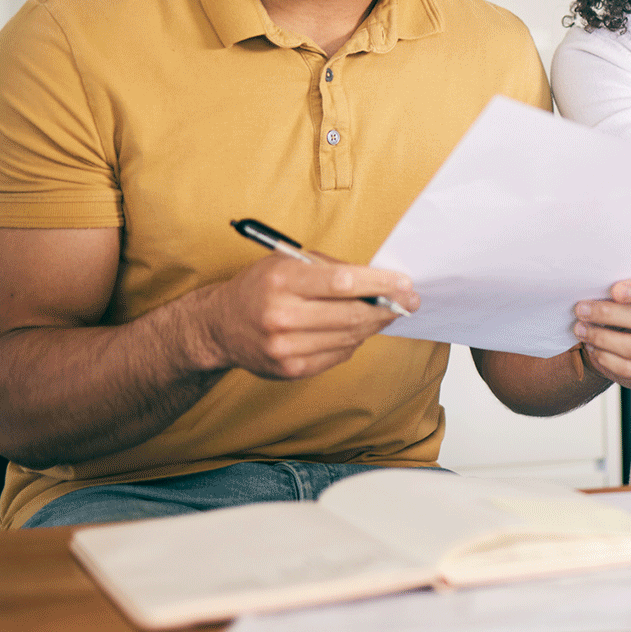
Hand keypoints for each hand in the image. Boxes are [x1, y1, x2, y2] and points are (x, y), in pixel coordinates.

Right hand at [195, 253, 417, 381]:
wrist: (221, 326)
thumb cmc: (261, 286)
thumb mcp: (288, 261)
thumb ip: (331, 268)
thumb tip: (380, 280)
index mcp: (282, 281)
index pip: (343, 283)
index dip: (379, 283)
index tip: (404, 283)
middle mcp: (282, 315)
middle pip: (351, 315)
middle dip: (387, 307)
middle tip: (410, 301)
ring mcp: (285, 348)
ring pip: (349, 338)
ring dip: (374, 325)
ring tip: (387, 312)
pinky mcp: (291, 370)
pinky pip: (338, 355)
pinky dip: (354, 341)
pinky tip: (358, 329)